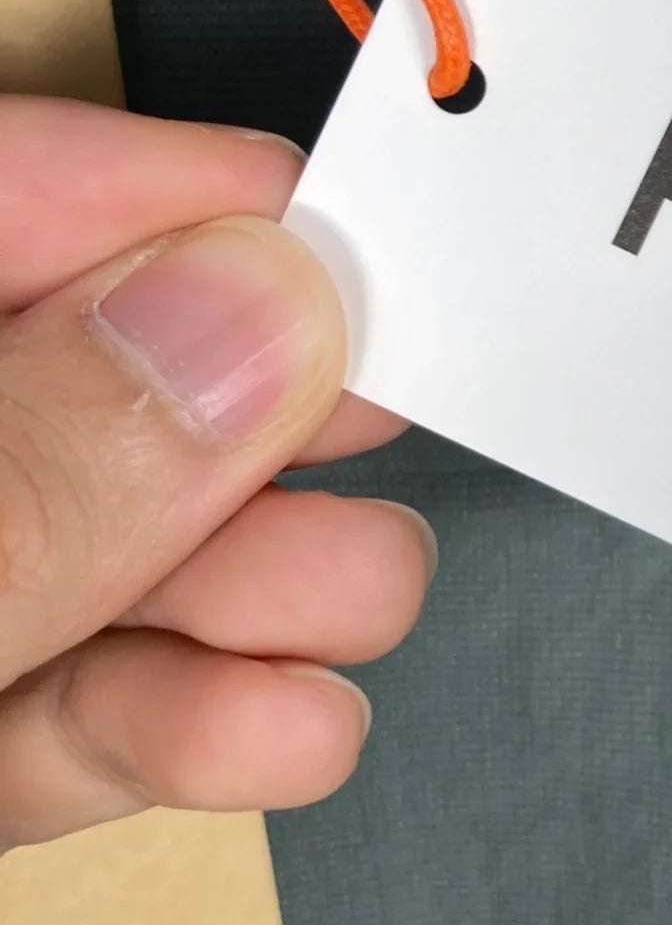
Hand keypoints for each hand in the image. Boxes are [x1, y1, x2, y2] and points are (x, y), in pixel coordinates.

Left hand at [0, 96, 431, 851]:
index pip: (13, 191)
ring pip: (98, 546)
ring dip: (255, 584)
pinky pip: (56, 709)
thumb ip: (38, 465)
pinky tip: (286, 732)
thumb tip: (262, 309)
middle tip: (382, 420)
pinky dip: (180, 724)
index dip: (187, 200)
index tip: (359, 245)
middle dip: (253, 411)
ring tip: (355, 603)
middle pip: (90, 367)